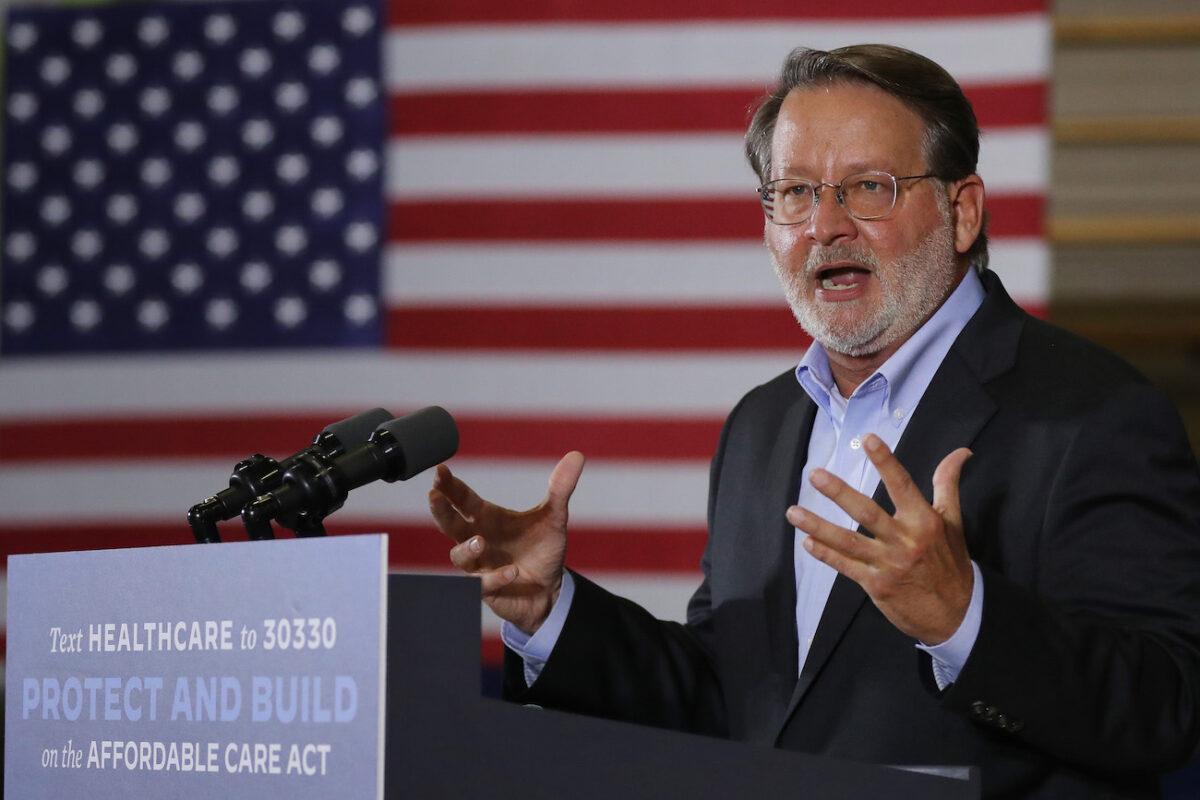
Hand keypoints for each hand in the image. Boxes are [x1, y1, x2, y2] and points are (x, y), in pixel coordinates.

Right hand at [428, 451, 584, 634]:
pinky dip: (496, 577)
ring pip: (459, 557)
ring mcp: (479, 566)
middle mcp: (477, 540)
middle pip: (450, 524)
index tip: (440, 471)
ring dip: (466, 548)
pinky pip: (484, 585)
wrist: (550, 589)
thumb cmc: (542, 549)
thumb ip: (561, 488)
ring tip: (480, 541)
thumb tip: (577, 455)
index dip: (449, 485)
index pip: (462, 499)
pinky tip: (512, 571)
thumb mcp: (554, 517)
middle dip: (441, 510)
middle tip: (434, 495)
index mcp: (487, 518)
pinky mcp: (488, 590)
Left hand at [786, 434, 972, 643]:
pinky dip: (826, 554)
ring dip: (818, 526)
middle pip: (867, 513)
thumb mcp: (954, 522)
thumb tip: (960, 451)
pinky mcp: (876, 585)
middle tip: (815, 475)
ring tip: (793, 512)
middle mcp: (905, 541)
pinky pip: (846, 566)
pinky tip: (807, 542)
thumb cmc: (951, 562)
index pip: (902, 485)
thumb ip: (948, 484)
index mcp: (925, 521)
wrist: (956, 614)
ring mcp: (888, 564)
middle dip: (840, 493)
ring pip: (848, 542)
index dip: (885, 462)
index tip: (868, 439)